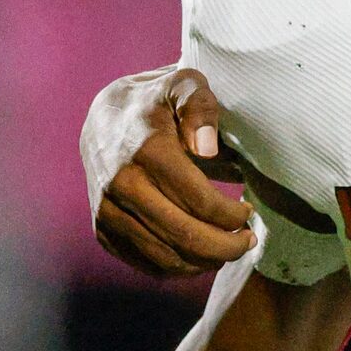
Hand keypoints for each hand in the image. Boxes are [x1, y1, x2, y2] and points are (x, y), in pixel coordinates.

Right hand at [84, 67, 254, 277]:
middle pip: (185, 236)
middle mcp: (120, 185)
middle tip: (248, 241)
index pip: (200, 202)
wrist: (104, 117)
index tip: (249, 213)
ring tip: (228, 249)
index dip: (232, 216)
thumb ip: (201, 106)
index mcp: (146, 151)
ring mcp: (106, 210)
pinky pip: (144, 262)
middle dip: (227, 246)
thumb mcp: (184, 84)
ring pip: (165, 257)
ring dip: (205, 261)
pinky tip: (199, 254)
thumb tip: (206, 149)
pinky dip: (178, 266)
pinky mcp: (101, 228)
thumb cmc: (158, 100)